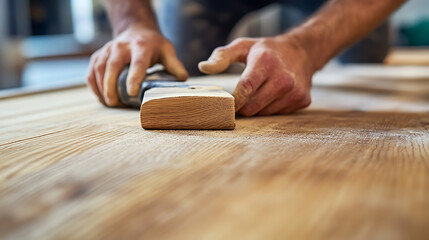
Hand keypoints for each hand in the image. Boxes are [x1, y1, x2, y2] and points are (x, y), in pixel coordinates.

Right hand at [86, 25, 187, 105]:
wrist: (135, 29)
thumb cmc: (153, 44)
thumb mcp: (167, 50)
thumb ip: (174, 65)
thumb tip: (183, 79)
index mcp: (141, 46)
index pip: (137, 63)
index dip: (134, 77)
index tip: (132, 92)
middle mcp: (121, 46)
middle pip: (112, 65)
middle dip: (110, 85)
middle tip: (114, 103)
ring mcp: (108, 50)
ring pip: (98, 68)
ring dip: (101, 87)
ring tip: (109, 103)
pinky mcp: (99, 55)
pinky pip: (91, 71)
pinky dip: (94, 85)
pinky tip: (101, 97)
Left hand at [199, 36, 313, 115]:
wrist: (302, 52)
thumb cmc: (267, 50)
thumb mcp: (243, 47)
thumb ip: (221, 57)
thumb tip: (203, 67)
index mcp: (267, 62)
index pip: (246, 88)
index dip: (233, 101)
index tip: (225, 103)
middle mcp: (284, 78)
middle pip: (252, 107)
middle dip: (242, 105)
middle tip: (240, 98)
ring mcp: (295, 91)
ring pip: (263, 113)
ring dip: (256, 107)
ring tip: (259, 93)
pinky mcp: (302, 101)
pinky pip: (277, 114)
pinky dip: (270, 108)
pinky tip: (273, 95)